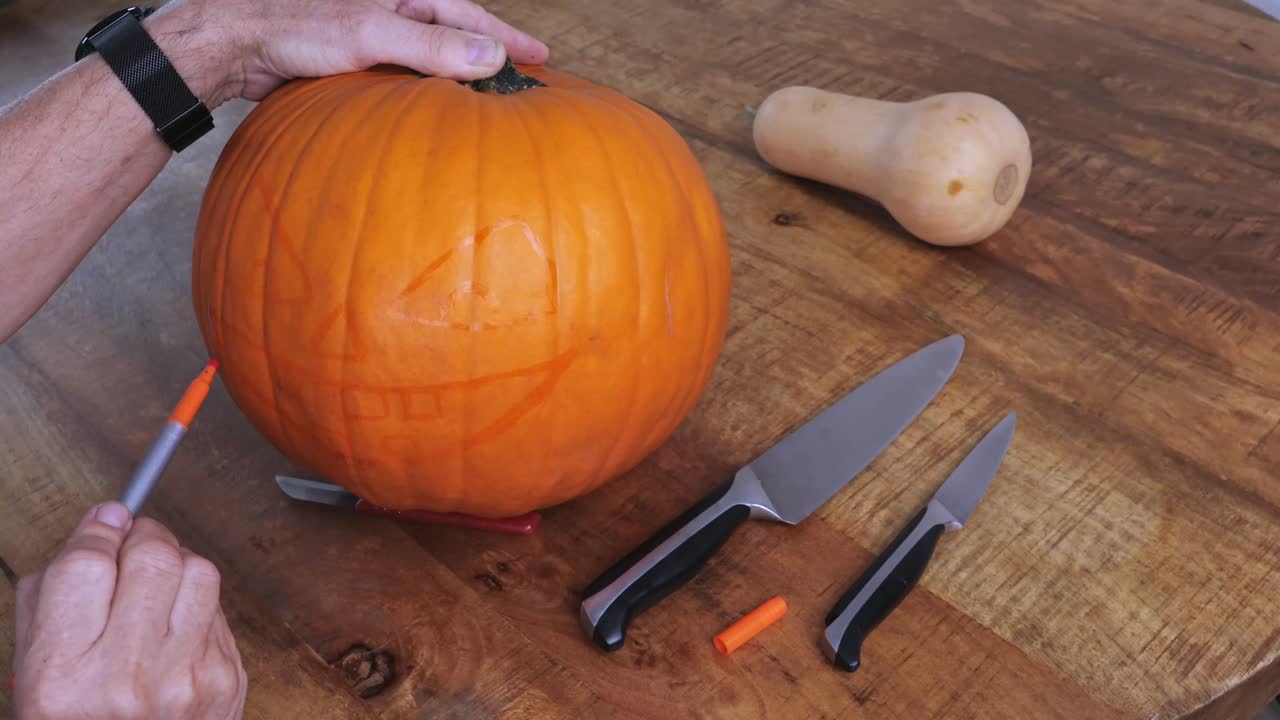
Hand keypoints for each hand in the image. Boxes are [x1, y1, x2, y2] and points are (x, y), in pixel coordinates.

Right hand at [13, 503, 245, 719]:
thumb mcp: (32, 674)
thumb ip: (51, 596)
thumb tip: (98, 525)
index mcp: (62, 680)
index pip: (87, 567)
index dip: (96, 531)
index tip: (102, 522)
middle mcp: (129, 679)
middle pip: (152, 558)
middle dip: (141, 537)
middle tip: (130, 545)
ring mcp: (187, 680)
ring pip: (199, 570)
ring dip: (176, 562)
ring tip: (154, 582)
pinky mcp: (227, 680)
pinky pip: (219, 607)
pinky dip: (196, 602)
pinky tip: (174, 623)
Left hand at [148, 0, 550, 105]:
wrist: (234, 44)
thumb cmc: (296, 26)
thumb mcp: (370, 33)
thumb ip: (430, 45)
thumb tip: (490, 55)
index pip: (468, 13)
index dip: (506, 36)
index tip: (540, 58)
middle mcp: (389, 5)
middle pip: (453, 30)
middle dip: (488, 52)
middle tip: (523, 77)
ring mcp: (371, 31)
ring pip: (427, 54)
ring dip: (456, 73)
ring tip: (486, 98)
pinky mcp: (352, 57)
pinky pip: (401, 73)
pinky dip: (423, 90)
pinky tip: (431, 110)